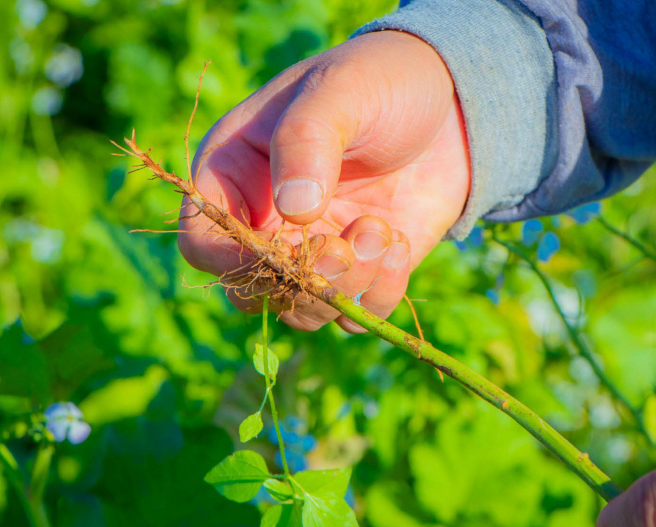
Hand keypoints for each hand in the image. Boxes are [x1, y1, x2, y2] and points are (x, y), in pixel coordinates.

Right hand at [178, 31, 469, 331]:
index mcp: (234, 174)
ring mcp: (312, 252)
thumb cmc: (380, 81)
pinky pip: (354, 316)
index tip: (281, 253)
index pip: (203, 240)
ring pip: (303, 311)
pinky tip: (400, 243)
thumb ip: (306, 142)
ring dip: (344, 287)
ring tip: (382, 232)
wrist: (451, 104)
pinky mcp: (359, 272)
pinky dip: (379, 294)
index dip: (231, 259)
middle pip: (251, 290)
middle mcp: (266, 222)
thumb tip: (292, 214)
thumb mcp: (340, 91)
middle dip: (299, 281)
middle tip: (344, 246)